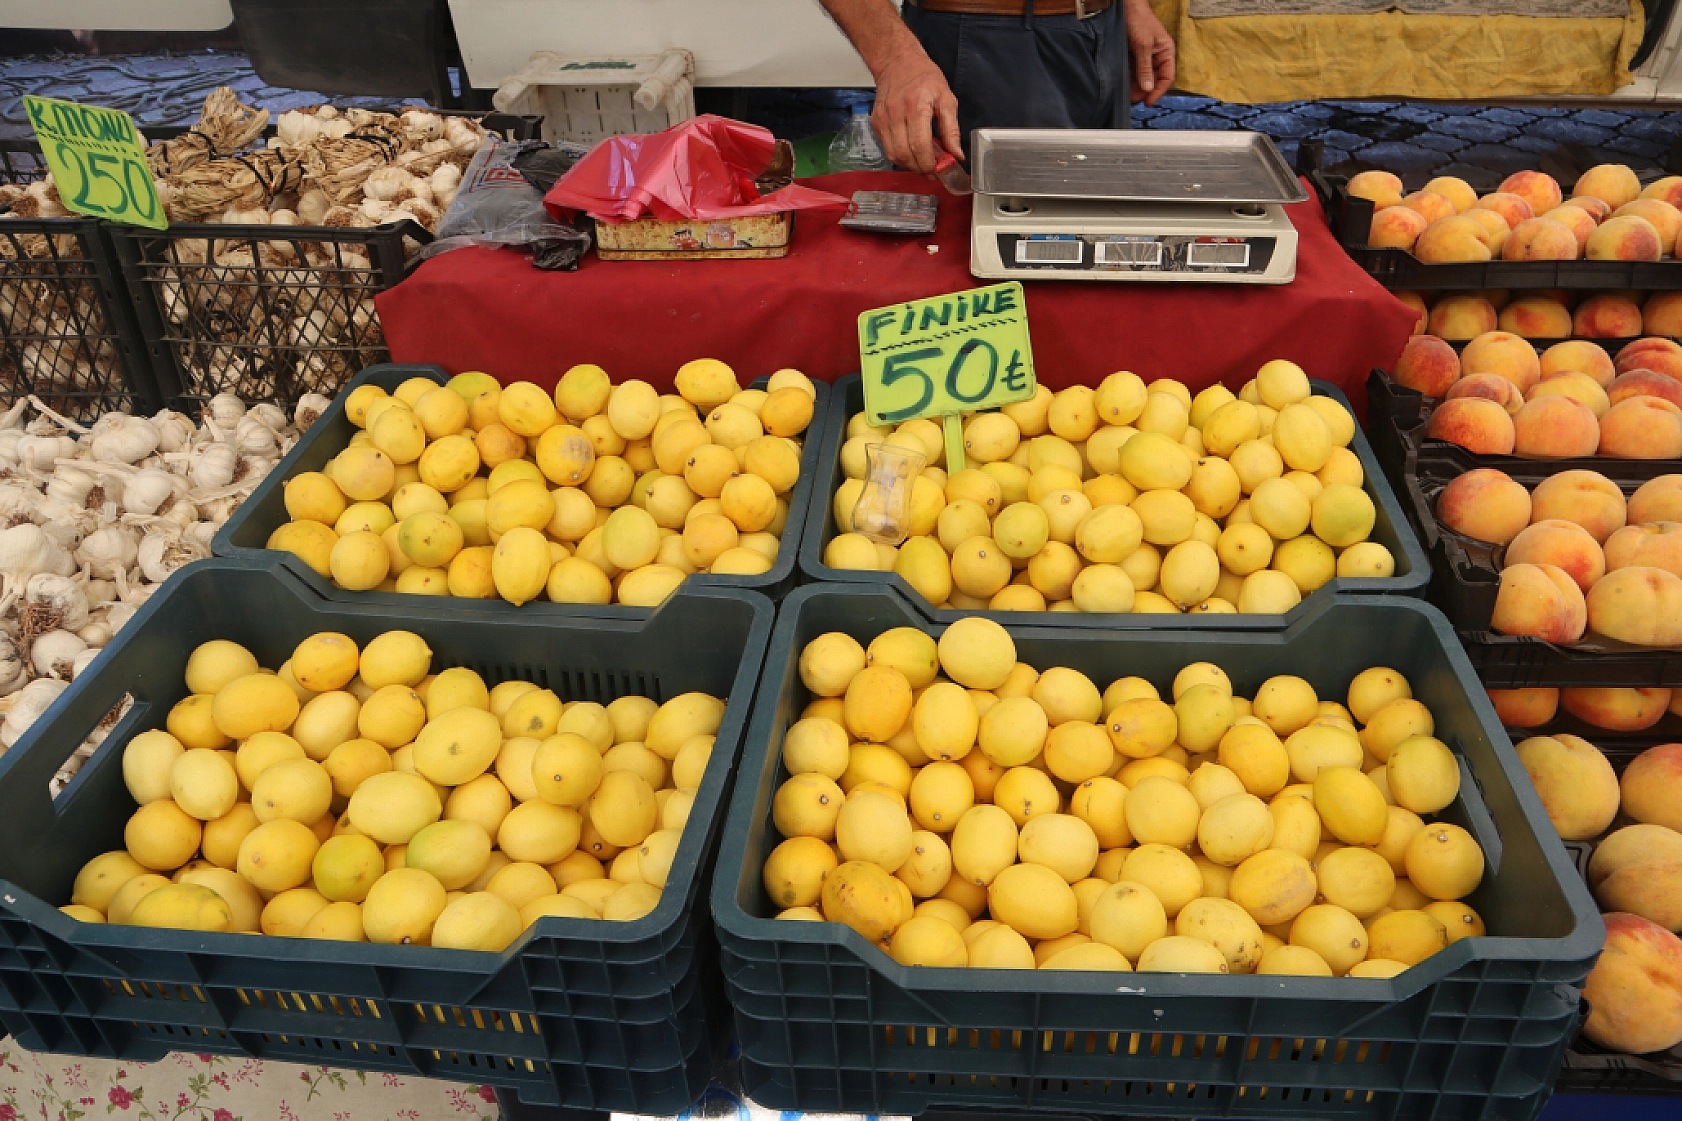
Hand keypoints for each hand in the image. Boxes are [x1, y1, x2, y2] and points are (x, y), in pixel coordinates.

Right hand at [870, 44, 961, 173]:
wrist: (897, 62)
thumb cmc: (924, 78)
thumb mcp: (946, 99)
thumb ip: (951, 130)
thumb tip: (956, 155)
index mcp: (916, 107)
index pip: (920, 146)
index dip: (929, 164)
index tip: (939, 169)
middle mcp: (895, 115)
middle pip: (904, 155)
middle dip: (919, 168)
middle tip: (932, 169)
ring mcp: (882, 120)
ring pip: (893, 156)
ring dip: (909, 164)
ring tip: (922, 160)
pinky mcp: (876, 123)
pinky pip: (887, 148)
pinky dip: (900, 155)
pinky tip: (911, 149)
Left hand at [1125, 0, 1175, 106]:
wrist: (1127, 8)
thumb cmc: (1140, 21)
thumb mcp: (1143, 46)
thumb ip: (1145, 68)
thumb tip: (1147, 88)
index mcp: (1166, 53)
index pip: (1167, 78)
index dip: (1158, 91)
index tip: (1148, 102)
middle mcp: (1158, 57)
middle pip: (1154, 80)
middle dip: (1144, 90)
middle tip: (1133, 99)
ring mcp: (1146, 57)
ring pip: (1143, 77)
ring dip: (1135, 86)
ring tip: (1126, 93)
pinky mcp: (1135, 56)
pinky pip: (1134, 71)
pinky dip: (1129, 79)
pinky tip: (1123, 84)